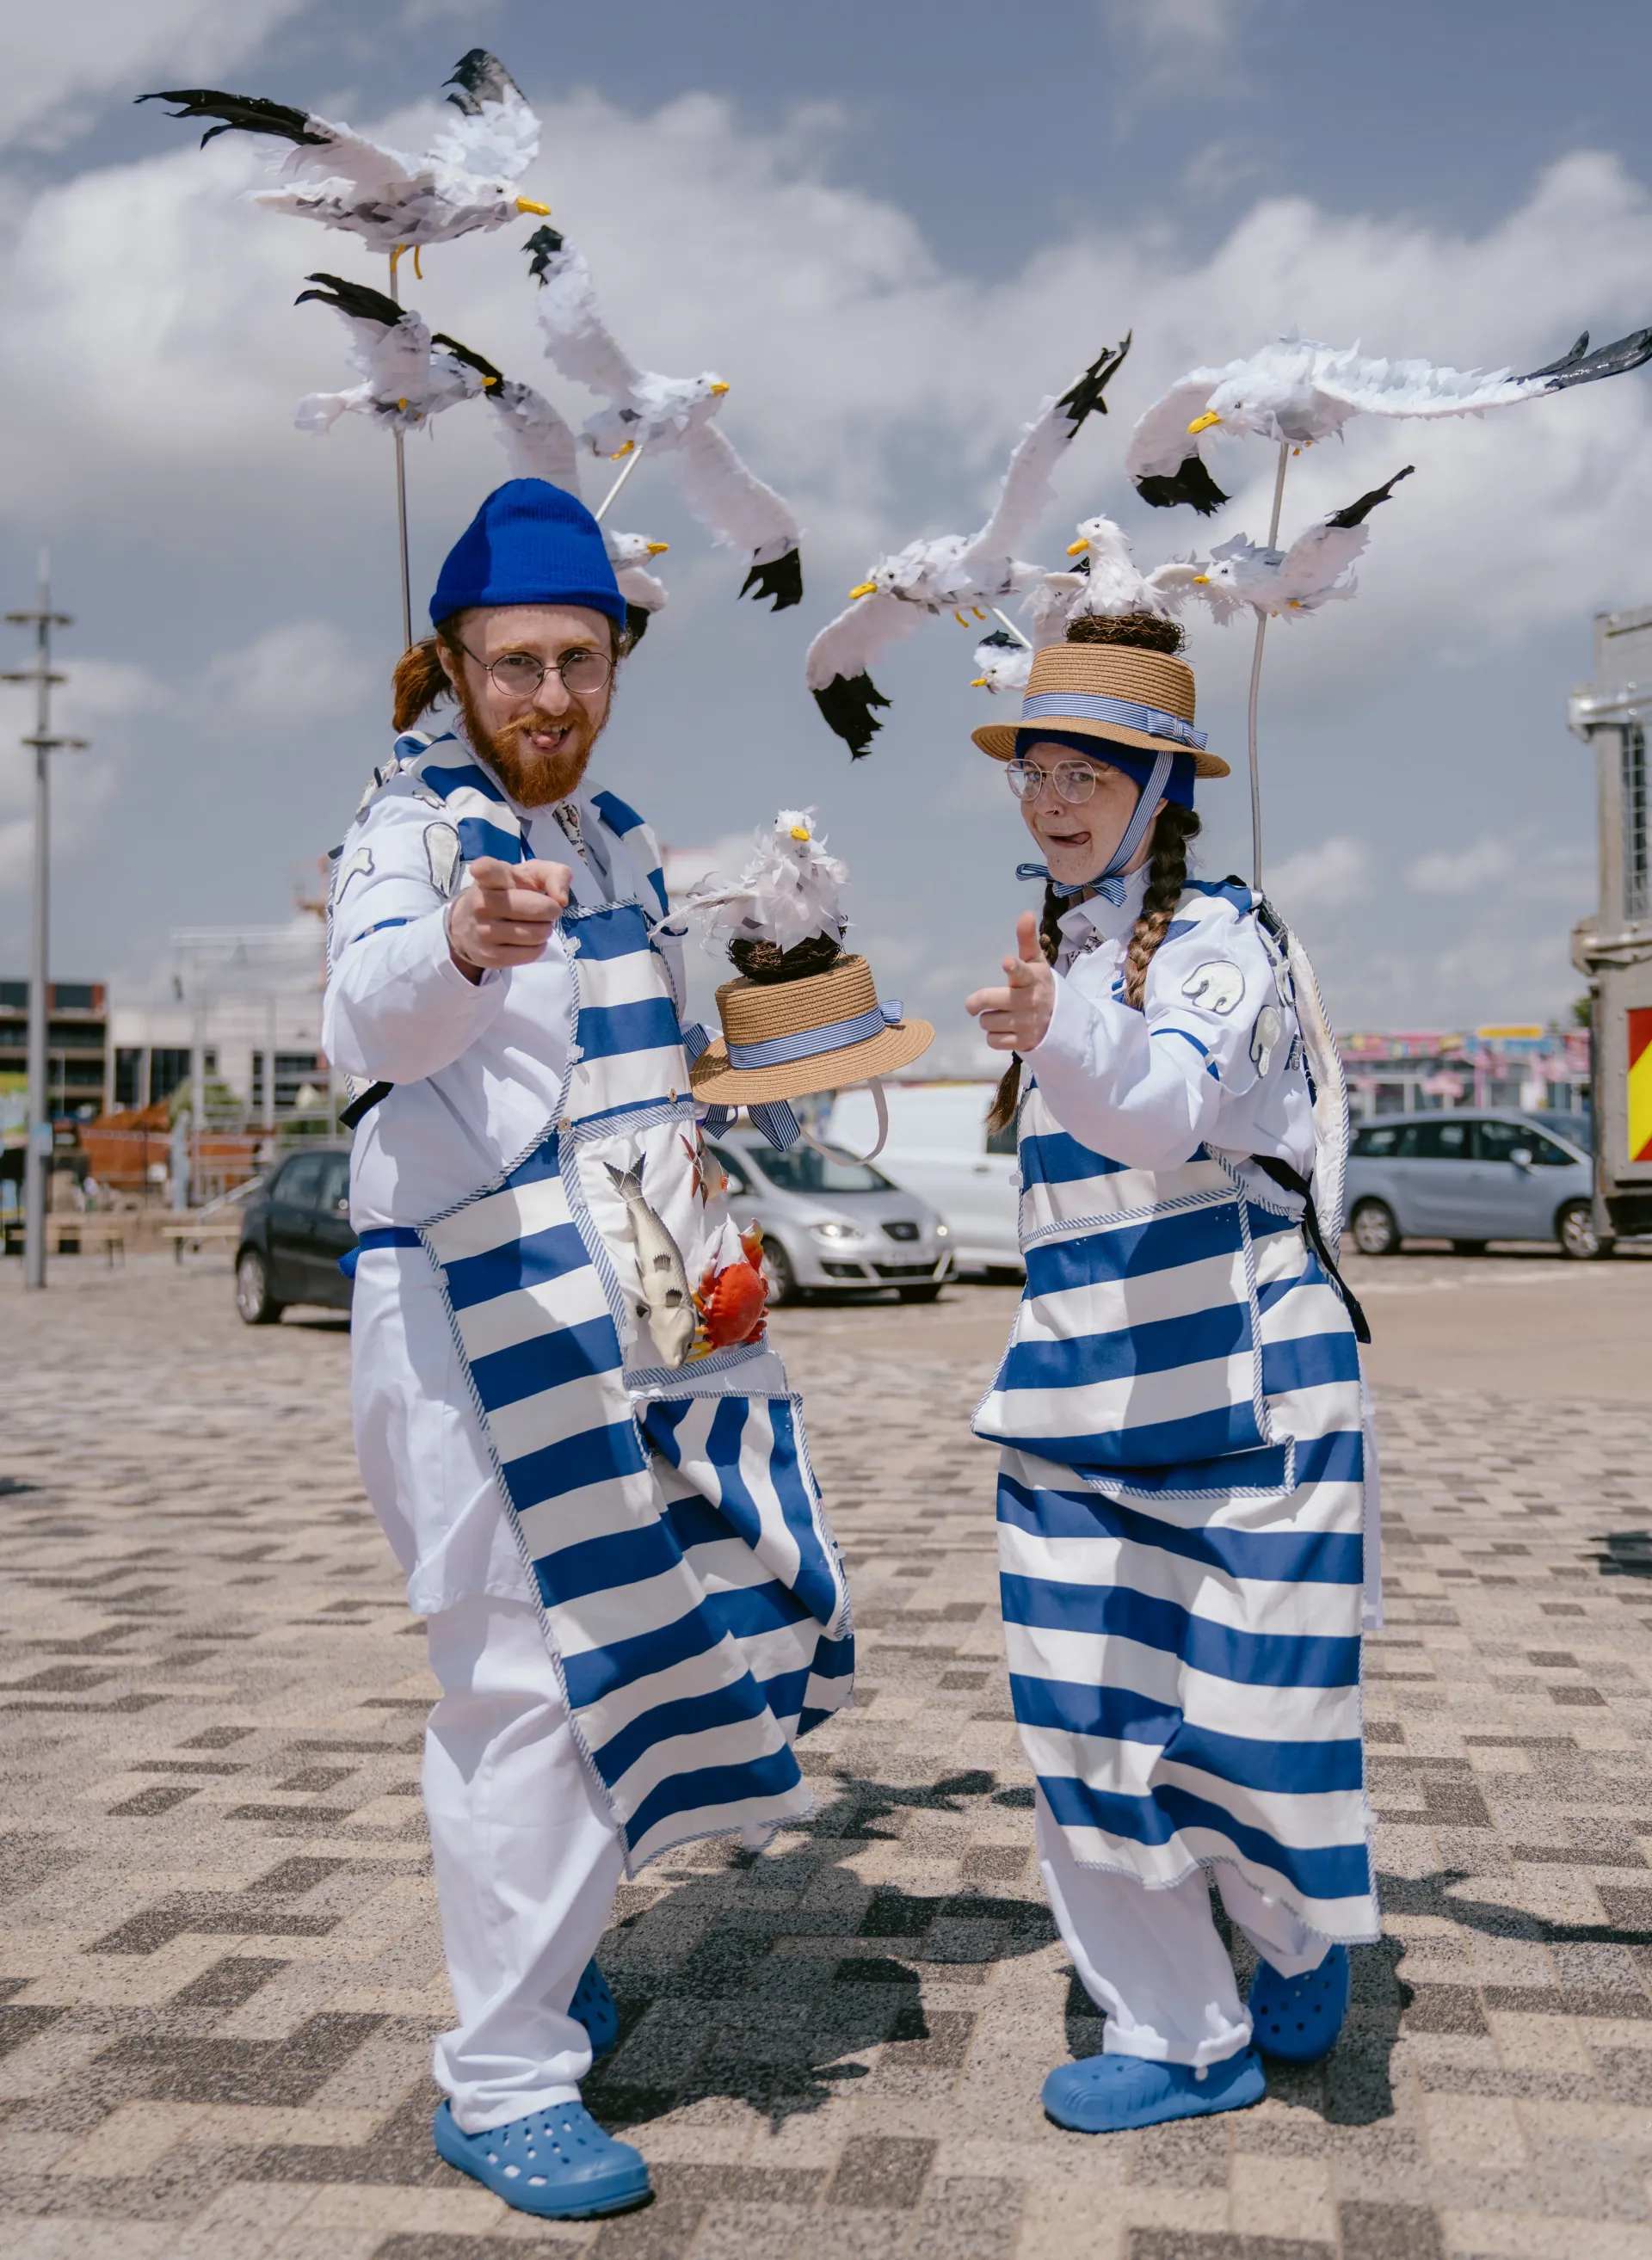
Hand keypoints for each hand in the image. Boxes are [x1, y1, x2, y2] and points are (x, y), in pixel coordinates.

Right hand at [447, 856, 571, 980]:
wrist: (471, 924)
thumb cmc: (509, 892)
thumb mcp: (532, 875)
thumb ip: (555, 875)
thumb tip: (561, 899)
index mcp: (491, 878)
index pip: (487, 871)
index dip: (484, 870)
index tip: (479, 869)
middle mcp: (482, 904)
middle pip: (538, 909)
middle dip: (550, 910)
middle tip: (544, 909)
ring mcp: (483, 931)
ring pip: (537, 934)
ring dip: (545, 929)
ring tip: (534, 924)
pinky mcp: (489, 956)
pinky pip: (531, 954)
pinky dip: (537, 947)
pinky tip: (527, 940)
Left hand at [965, 911, 1055, 1052]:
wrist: (1062, 1020)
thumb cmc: (1039, 985)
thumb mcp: (1036, 963)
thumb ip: (1027, 940)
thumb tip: (1026, 913)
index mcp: (1032, 978)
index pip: (1021, 972)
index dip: (1014, 968)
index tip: (1008, 963)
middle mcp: (1029, 1001)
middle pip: (988, 999)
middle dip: (976, 1002)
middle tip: (974, 1004)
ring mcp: (1027, 1023)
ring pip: (987, 1022)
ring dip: (988, 1019)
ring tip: (1000, 1015)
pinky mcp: (1023, 1042)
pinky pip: (992, 1040)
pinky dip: (994, 1035)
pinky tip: (1004, 1029)